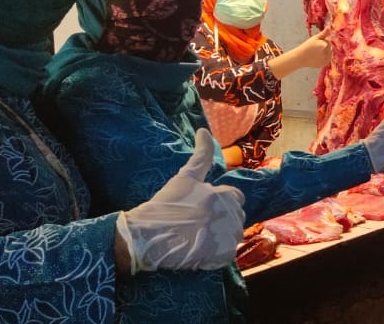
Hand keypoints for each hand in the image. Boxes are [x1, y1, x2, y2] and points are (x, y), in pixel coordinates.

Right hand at [115, 129, 246, 273]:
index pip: (235, 197)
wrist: (148, 237)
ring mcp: (229, 236)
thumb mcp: (184, 178)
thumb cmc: (165, 205)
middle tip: (194, 224)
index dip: (218, 202)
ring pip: (232, 234)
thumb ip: (201, 155)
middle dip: (220, 218)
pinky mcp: (225, 255)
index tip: (199, 209)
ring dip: (219, 235)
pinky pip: (227, 253)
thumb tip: (204, 130)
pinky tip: (198, 250)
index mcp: (225, 195)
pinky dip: (215, 254)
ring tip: (195, 237)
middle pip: (235, 215)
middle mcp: (232, 215)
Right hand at [295, 31, 332, 67]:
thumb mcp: (315, 38)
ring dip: (325, 52)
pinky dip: (324, 57)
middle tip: (314, 49)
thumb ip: (324, 33)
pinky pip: (327, 59)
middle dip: (324, 47)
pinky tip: (316, 57)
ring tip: (315, 53)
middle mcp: (326, 54)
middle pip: (330, 48)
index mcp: (324, 46)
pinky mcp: (324, 64)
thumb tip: (329, 27)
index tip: (315, 44)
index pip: (328, 42)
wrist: (300, 58)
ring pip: (329, 53)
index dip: (322, 41)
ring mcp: (326, 60)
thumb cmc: (307, 46)